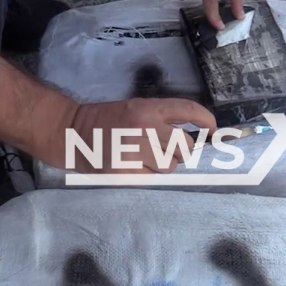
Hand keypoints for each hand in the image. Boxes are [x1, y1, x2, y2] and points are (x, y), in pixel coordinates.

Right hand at [70, 98, 216, 173]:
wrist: (72, 133)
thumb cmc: (105, 120)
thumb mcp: (135, 108)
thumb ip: (161, 118)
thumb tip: (192, 133)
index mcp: (147, 109)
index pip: (188, 111)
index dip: (206, 120)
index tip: (213, 129)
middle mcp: (145, 128)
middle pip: (185, 145)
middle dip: (180, 149)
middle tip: (165, 148)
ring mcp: (136, 151)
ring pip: (172, 165)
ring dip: (165, 163)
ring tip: (144, 156)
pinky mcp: (127, 171)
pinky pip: (154, 177)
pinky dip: (147, 173)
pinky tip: (132, 165)